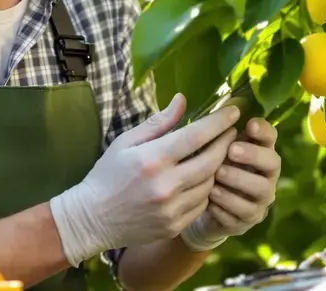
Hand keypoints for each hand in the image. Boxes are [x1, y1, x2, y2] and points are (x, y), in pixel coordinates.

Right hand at [49, 94, 238, 265]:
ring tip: (219, 154)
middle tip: (232, 132)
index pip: (196, 136)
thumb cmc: (107, 175)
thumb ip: (158, 122)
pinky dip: (207, 189)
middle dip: (226, 144)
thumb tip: (182, 100)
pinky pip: (202, 204)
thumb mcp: (125, 142)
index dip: (219, 123)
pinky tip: (204, 179)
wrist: (92, 219)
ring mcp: (172, 209)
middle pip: (211, 161)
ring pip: (210, 184)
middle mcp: (166, 185)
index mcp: (152, 159)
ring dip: (218, 167)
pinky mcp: (174, 226)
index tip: (233, 112)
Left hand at [180, 117, 279, 249]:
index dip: (263, 130)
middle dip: (253, 155)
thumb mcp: (193, 147)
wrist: (194, 208)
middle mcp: (263, 172)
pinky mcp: (248, 220)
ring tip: (216, 176)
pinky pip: (244, 214)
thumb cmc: (197, 168)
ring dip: (239, 181)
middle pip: (272, 162)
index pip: (269, 136)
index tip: (248, 124)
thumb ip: (192, 127)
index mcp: (255, 148)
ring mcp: (259, 198)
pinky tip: (211, 201)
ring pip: (262, 190)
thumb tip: (179, 99)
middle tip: (231, 150)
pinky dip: (228, 206)